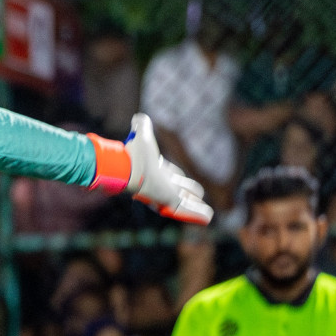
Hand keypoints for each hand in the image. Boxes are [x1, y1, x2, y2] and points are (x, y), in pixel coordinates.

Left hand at [89, 113, 213, 224]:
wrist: (127, 169)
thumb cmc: (134, 154)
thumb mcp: (141, 136)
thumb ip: (142, 125)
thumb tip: (139, 117)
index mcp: (156, 169)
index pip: (171, 173)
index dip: (177, 175)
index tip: (180, 177)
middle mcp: (162, 183)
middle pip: (180, 188)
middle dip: (189, 190)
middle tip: (198, 193)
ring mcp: (167, 194)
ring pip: (186, 201)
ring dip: (196, 205)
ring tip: (206, 211)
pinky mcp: (171, 202)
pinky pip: (187, 211)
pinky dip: (198, 214)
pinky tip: (208, 218)